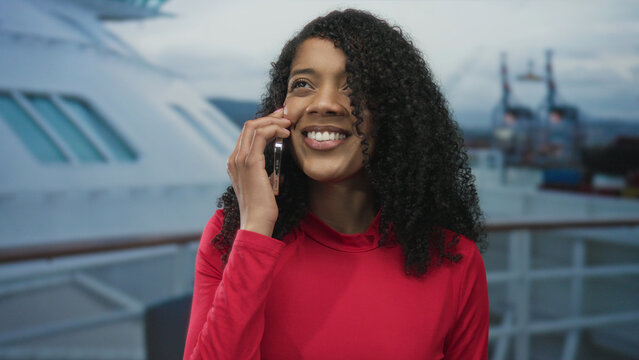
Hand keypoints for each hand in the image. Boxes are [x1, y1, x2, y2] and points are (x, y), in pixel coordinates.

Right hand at [227, 108, 290, 236]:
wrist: (257, 221)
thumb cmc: (262, 208)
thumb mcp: (263, 186)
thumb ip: (264, 174)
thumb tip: (278, 171)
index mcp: (235, 163)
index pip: (248, 135)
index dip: (264, 124)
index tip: (280, 122)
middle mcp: (234, 159)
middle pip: (249, 126)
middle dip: (269, 117)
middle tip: (285, 115)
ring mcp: (240, 160)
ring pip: (254, 127)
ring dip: (273, 121)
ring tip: (288, 124)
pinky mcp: (250, 163)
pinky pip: (261, 136)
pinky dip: (274, 129)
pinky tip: (286, 133)